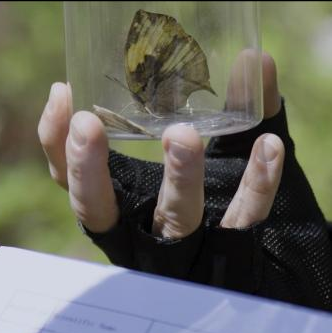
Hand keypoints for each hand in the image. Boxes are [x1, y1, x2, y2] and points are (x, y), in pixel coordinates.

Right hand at [38, 52, 331, 313]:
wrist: (274, 275)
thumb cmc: (224, 208)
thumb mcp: (213, 159)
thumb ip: (227, 110)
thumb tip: (252, 57)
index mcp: (122, 211)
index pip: (71, 183)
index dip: (56, 145)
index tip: (63, 95)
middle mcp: (141, 238)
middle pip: (100, 211)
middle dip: (88, 171)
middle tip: (87, 124)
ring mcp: (185, 255)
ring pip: (174, 220)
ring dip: (178, 177)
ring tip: (182, 135)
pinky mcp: (232, 260)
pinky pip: (242, 221)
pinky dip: (256, 184)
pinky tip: (268, 146)